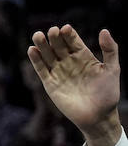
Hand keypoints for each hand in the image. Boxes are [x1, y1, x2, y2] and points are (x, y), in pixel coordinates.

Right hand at [28, 26, 121, 145]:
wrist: (97, 116)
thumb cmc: (108, 94)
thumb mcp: (112, 69)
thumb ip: (110, 50)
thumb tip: (104, 30)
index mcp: (84, 57)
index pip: (73, 41)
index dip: (68, 34)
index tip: (65, 28)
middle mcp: (69, 62)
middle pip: (58, 45)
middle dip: (54, 37)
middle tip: (52, 31)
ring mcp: (59, 72)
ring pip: (47, 55)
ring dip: (42, 45)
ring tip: (38, 35)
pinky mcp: (50, 83)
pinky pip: (41, 69)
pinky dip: (36, 60)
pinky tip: (32, 50)